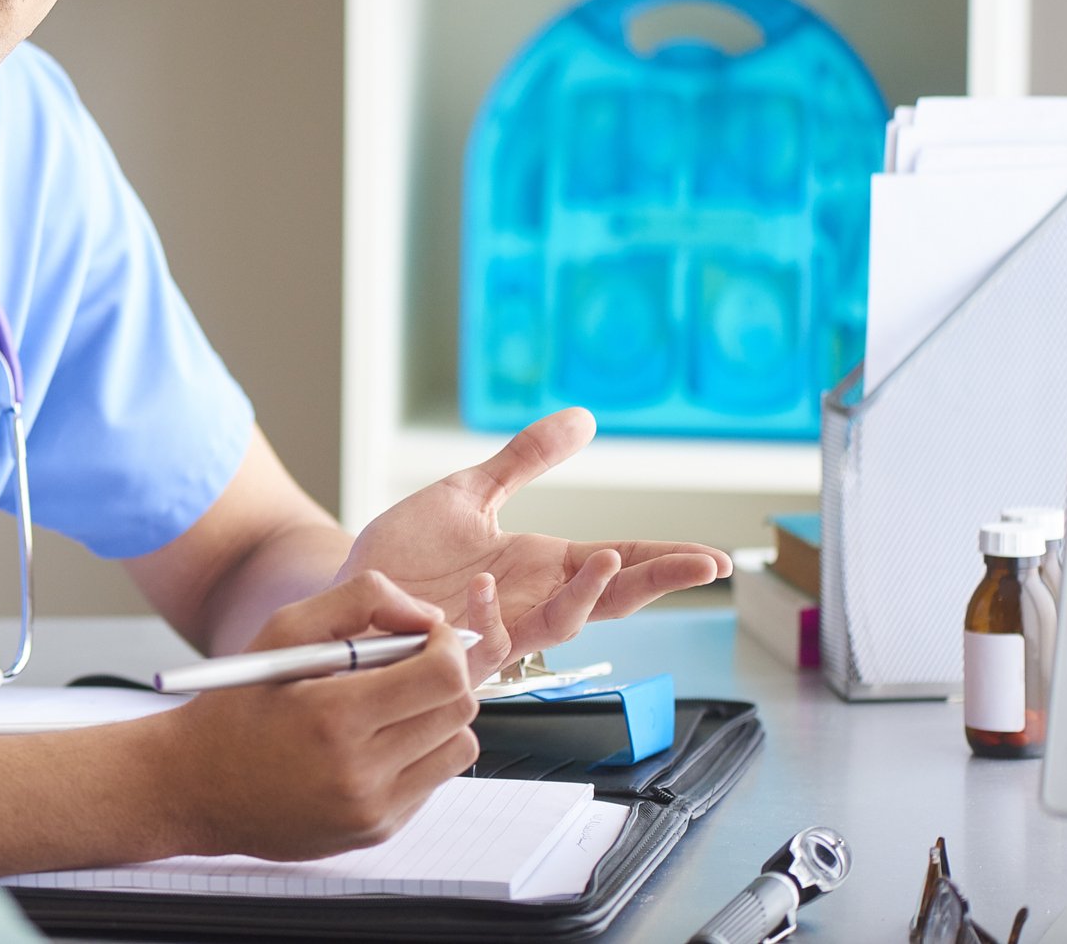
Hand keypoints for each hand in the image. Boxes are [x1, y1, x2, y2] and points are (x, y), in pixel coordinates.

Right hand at [163, 571, 479, 861]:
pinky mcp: (376, 831)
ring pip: (458, 748)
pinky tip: (372, 743)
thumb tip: (428, 615)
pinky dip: (417, 754)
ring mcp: (371, 810)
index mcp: (334, 716)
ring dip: (436, 718)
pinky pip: (433, 781)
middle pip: (459, 711)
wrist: (194, 787)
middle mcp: (359, 772)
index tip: (428, 636)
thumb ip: (360, 601)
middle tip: (409, 665)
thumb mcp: (282, 631)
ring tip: (389, 706)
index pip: (444, 677)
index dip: (448, 645)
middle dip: (444, 677)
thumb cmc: (236, 704)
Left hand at [340, 408, 731, 680]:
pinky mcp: (451, 648)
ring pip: (558, 626)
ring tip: (610, 561)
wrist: (348, 584)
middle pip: (608, 599)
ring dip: (586, 597)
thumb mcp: (471, 492)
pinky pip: (481, 644)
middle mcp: (527, 603)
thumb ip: (525, 460)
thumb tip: (582, 419)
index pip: (617, 564)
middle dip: (656, 582)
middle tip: (702, 566)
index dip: (666, 563)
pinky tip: (487, 586)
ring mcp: (494, 631)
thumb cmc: (408, 550)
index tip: (718, 558)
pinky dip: (488, 616)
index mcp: (540, 568)